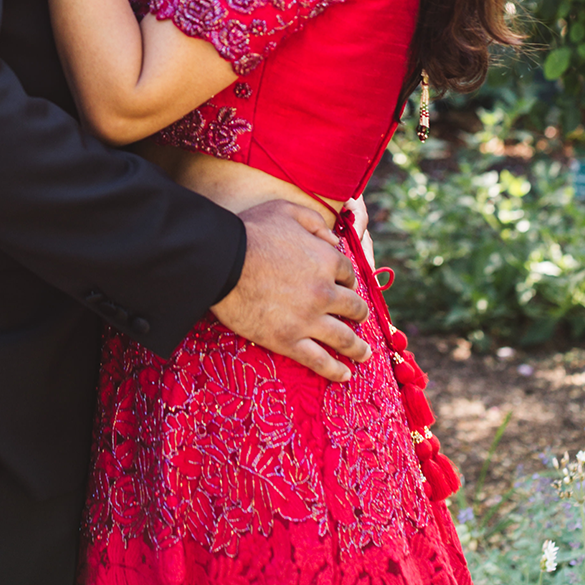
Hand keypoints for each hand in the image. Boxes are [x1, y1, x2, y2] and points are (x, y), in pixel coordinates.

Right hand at [212, 198, 370, 381]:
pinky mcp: (288, 340)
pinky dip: (335, 370)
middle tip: (359, 320)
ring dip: (358, 348)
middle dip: (358, 314)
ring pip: (343, 339)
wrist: (220, 260)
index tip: (344, 286)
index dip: (347, 280)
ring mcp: (308, 319)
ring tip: (364, 355)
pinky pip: (319, 361)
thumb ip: (314, 221)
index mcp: (326, 260)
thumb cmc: (250, 231)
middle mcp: (324, 292)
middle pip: (353, 307)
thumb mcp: (285, 210)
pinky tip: (345, 375)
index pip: (348, 274)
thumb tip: (333, 239)